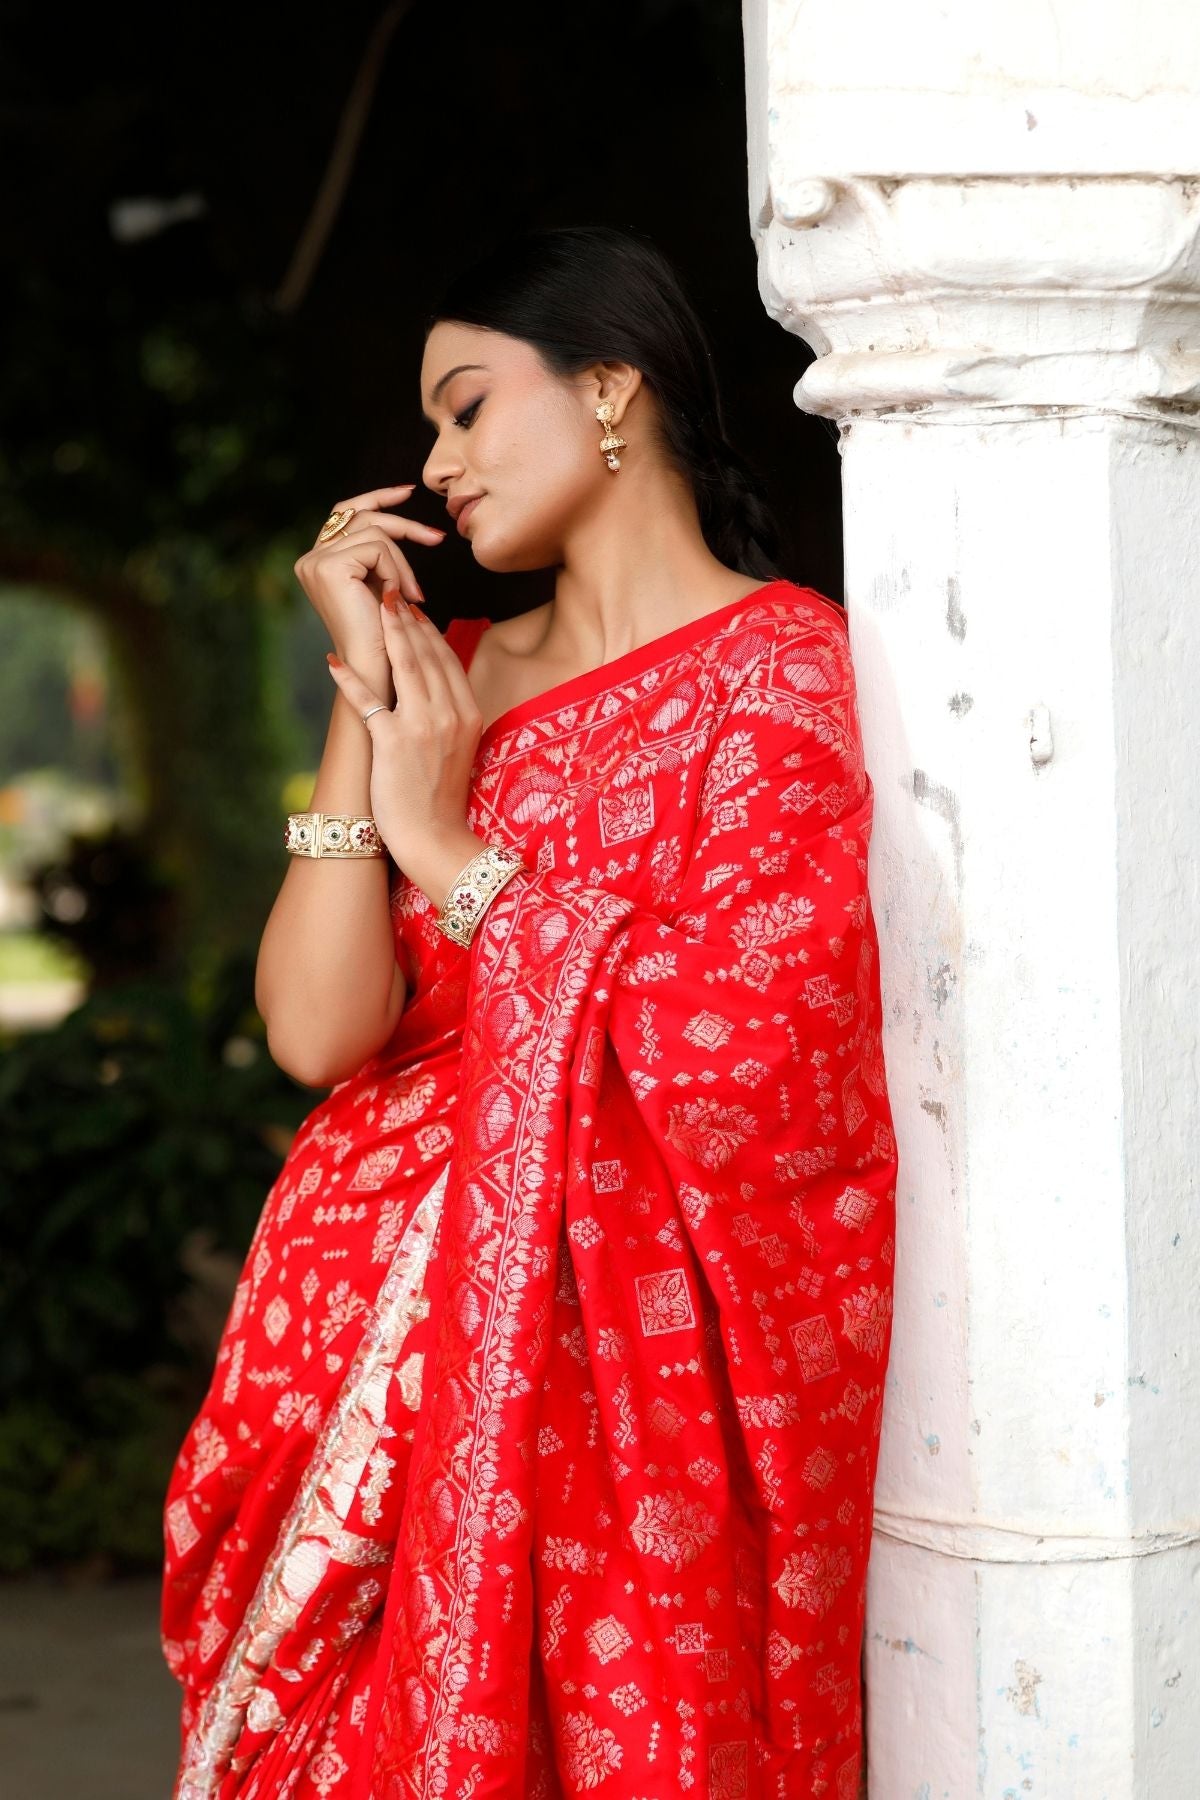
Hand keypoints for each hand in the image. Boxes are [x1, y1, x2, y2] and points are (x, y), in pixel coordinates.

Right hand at [293, 483, 446, 665]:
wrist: (375, 669)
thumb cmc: (383, 636)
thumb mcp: (379, 586)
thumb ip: (379, 556)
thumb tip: (403, 523)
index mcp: (316, 561)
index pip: (346, 512)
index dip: (378, 498)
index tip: (410, 492)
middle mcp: (310, 559)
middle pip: (363, 516)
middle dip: (405, 526)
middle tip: (438, 538)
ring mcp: (316, 562)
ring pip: (376, 534)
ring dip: (403, 564)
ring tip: (411, 595)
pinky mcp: (330, 567)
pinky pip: (378, 549)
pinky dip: (397, 571)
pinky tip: (397, 597)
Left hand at [325, 591, 488, 901]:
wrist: (435, 838)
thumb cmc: (441, 798)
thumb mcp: (460, 749)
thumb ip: (451, 715)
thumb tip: (434, 686)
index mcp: (468, 714)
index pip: (448, 660)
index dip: (429, 631)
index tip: (413, 611)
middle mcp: (449, 714)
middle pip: (428, 654)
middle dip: (408, 621)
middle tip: (390, 593)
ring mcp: (422, 726)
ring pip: (405, 666)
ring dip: (388, 632)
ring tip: (373, 606)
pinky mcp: (393, 742)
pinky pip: (368, 700)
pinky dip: (348, 678)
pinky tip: (333, 660)